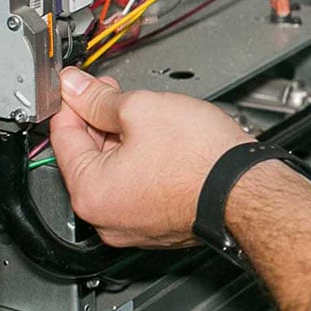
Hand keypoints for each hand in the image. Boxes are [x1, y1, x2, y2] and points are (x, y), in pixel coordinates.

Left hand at [49, 67, 252, 247]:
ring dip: (122, 139)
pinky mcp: (159, 225)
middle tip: (113, 92)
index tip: (79, 84)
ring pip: (115, 171)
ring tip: (147, 114)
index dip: (72, 101)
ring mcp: (134, 226)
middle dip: (99, 119)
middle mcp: (106, 219)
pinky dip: (143, 162)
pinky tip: (161, 140)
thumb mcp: (141, 109)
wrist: (248, 190)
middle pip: (88, 156)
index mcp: (91, 193)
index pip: (63, 136)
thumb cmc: (201, 160)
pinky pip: (138, 187)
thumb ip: (98, 99)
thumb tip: (76, 88)